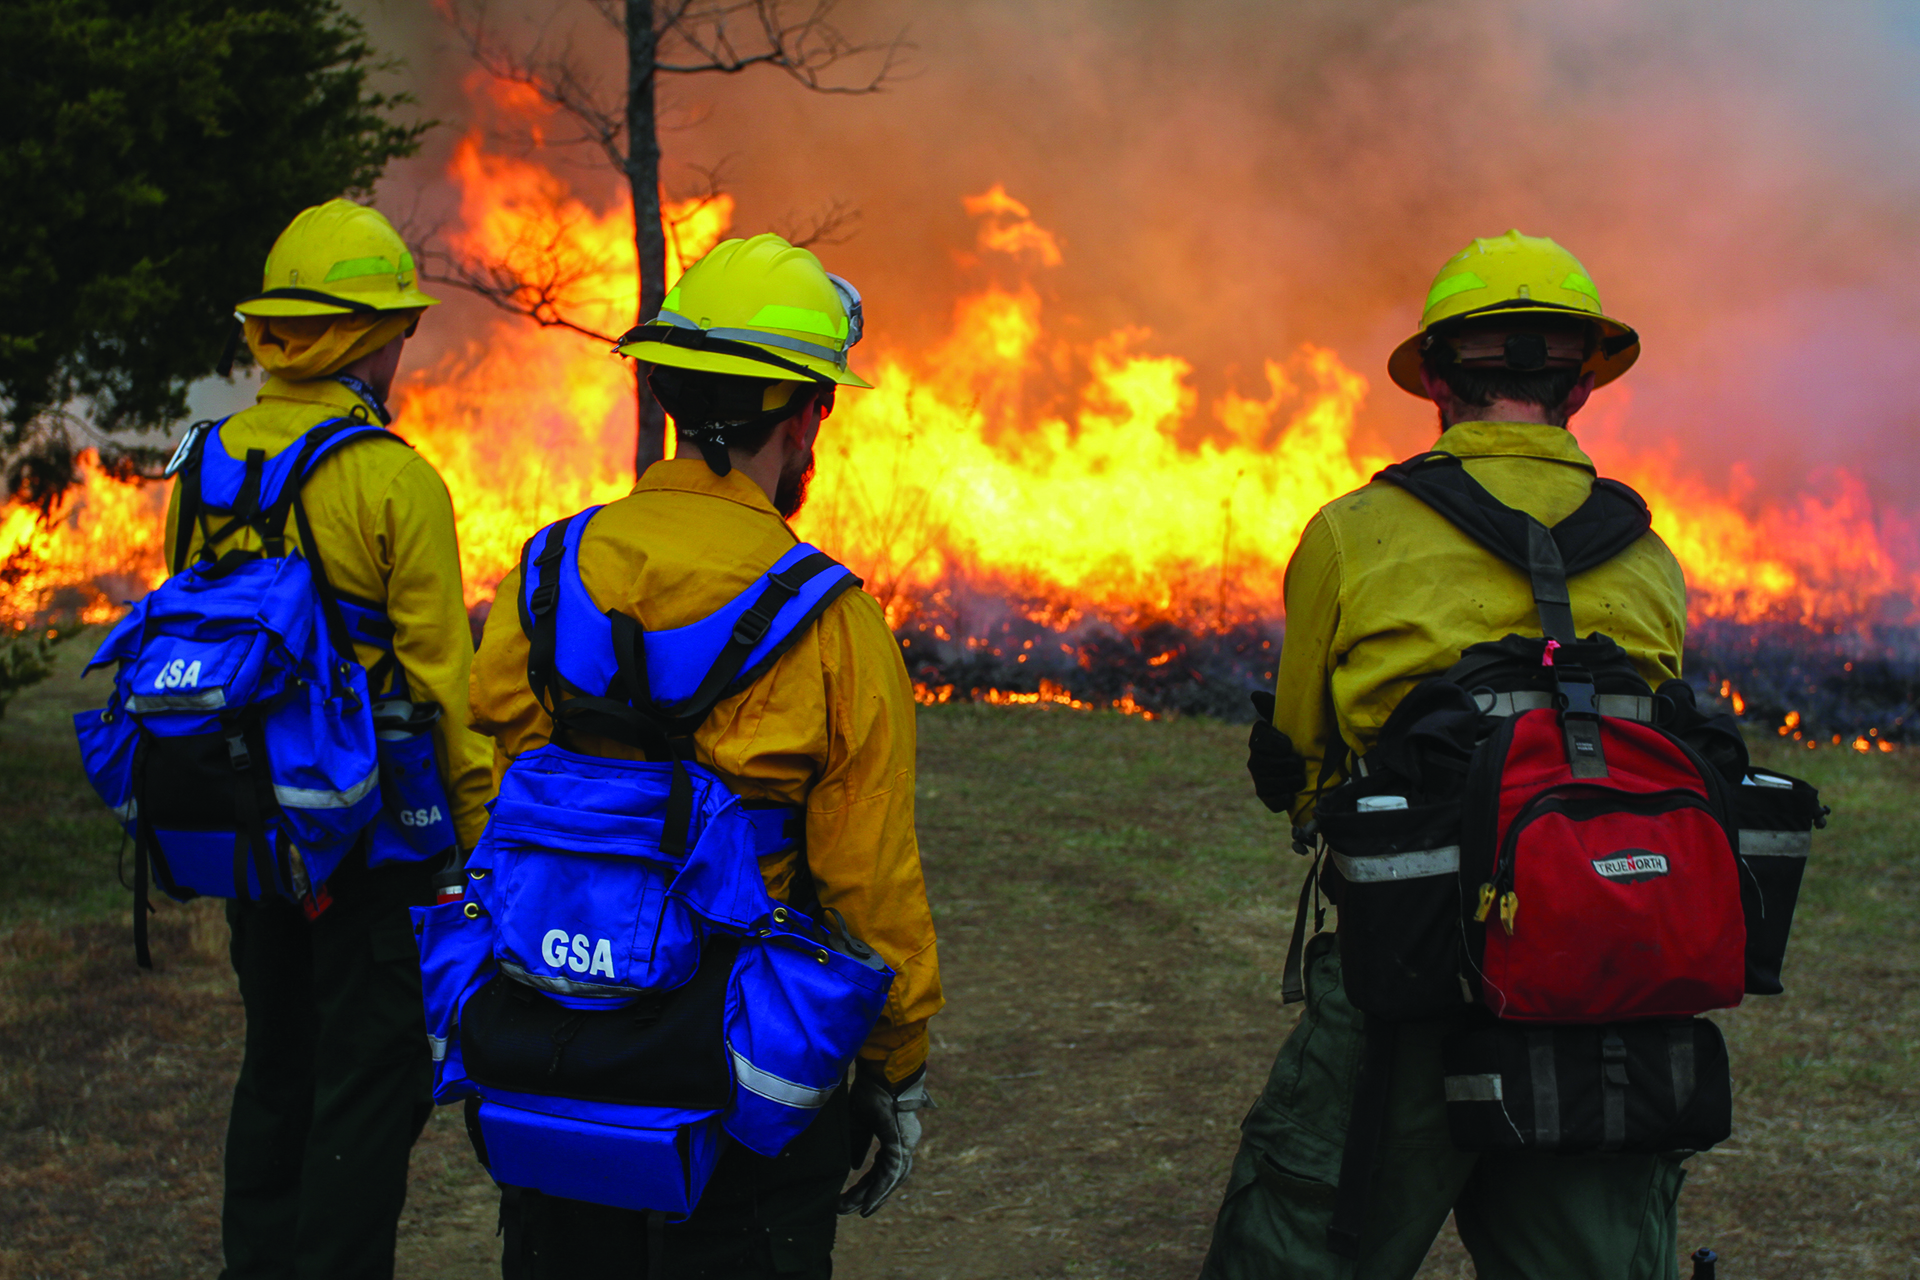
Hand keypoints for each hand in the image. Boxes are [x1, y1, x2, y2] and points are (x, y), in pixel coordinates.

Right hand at [839, 1064, 934, 1217]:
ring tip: (857, 1211)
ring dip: (874, 1197)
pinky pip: (893, 1172)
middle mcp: (903, 1141)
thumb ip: (858, 1144)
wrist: (882, 1070)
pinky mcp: (902, 1142)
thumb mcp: (858, 1122)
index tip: (850, 1199)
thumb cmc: (871, 1090)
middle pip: (887, 1177)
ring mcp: (906, 1142)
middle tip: (845, 1209)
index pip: (880, 1167)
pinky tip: (869, 1202)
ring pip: (893, 1178)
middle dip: (866, 1195)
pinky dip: (881, 1189)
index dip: (867, 1185)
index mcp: (893, 1135)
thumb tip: (855, 1167)